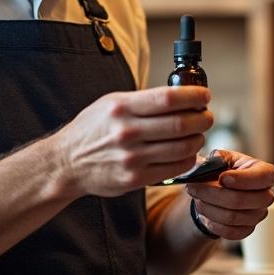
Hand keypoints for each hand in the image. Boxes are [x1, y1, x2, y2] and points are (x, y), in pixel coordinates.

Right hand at [49, 86, 211, 198]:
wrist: (67, 163)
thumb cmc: (92, 129)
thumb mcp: (110, 104)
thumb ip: (142, 101)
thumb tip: (181, 97)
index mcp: (121, 108)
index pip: (168, 98)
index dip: (193, 96)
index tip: (204, 95)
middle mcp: (127, 132)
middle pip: (180, 124)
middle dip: (202, 119)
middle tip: (207, 116)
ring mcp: (131, 158)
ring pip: (181, 147)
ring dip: (198, 139)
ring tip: (198, 134)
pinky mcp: (134, 179)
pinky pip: (174, 168)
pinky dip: (188, 159)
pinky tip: (187, 153)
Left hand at [185, 149, 273, 239]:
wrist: (217, 191)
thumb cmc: (222, 171)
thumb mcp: (221, 157)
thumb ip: (218, 156)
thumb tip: (215, 159)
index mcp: (265, 172)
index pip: (263, 177)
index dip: (243, 179)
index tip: (221, 178)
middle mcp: (266, 195)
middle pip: (241, 200)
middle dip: (212, 194)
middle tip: (193, 187)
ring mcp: (258, 215)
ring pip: (231, 217)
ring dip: (208, 208)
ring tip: (196, 198)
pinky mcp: (248, 229)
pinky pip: (230, 232)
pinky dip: (213, 223)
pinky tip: (205, 213)